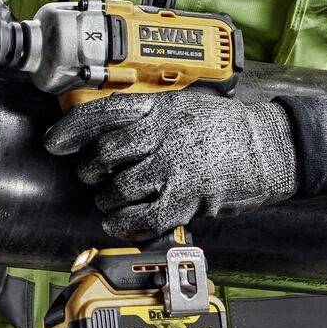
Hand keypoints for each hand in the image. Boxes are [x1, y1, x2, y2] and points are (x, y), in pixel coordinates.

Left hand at [43, 86, 298, 244]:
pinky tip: (120, 221)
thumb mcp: (184, 105)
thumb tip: (103, 129)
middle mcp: (164, 134)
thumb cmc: (225, 128)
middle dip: (91, 169)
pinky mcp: (189, 197)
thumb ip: (147, 114)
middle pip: (105, 154)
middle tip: (93, 175)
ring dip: (108, 198)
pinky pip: (143, 216)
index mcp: (160, 107)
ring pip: (119, 188)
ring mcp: (176, 167)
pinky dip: (125, 222)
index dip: (73, 129)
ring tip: (112, 199)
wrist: (271, 147)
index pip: (104, 113)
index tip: (55, 143)